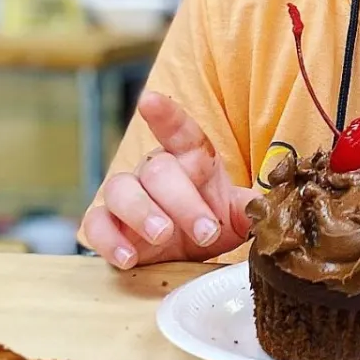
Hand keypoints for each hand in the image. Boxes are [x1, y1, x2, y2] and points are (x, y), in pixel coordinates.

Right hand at [81, 91, 259, 268]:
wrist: (187, 253)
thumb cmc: (210, 221)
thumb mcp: (235, 215)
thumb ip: (248, 208)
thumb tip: (264, 209)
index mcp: (189, 158)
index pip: (178, 130)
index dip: (165, 115)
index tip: (150, 100)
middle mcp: (154, 170)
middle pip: (159, 170)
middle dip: (183, 202)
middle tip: (205, 231)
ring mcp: (126, 195)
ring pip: (121, 190)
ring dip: (143, 214)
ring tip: (163, 237)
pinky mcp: (106, 224)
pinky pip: (95, 224)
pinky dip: (109, 240)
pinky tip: (128, 258)